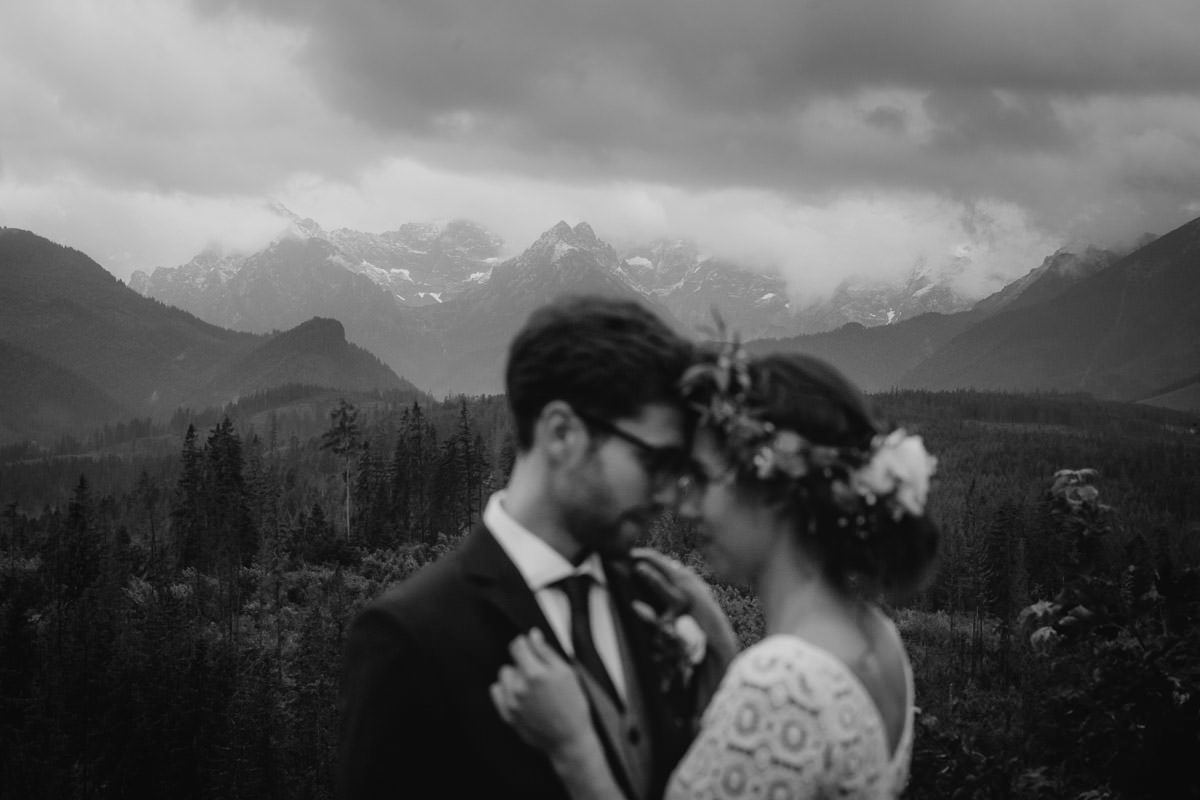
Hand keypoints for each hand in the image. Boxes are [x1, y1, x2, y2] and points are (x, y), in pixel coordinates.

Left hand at [490, 629, 594, 756]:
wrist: (569, 739)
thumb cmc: (573, 706)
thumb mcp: (567, 673)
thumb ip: (546, 652)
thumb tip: (532, 635)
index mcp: (535, 674)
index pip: (517, 645)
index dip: (526, 644)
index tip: (532, 648)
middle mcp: (519, 688)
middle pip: (512, 661)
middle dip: (524, 663)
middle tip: (540, 676)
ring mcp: (511, 703)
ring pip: (504, 676)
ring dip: (514, 677)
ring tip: (531, 687)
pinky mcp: (507, 715)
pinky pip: (496, 691)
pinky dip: (506, 690)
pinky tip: (520, 695)